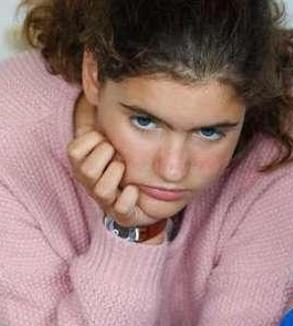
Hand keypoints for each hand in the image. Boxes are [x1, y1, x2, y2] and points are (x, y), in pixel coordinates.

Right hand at [67, 96, 158, 228]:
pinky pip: (120, 209)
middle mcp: (91, 181)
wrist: (144, 192)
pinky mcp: (121, 214)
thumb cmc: (126, 157)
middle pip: (84, 169)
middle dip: (105, 157)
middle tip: (118, 153)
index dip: (92, 142)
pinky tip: (134, 189)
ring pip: (99, 189)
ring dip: (115, 174)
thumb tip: (97, 72)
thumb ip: (103, 108)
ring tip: (125, 169)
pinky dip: (127, 197)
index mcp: (85, 162)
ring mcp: (104, 199)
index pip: (74, 150)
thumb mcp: (114, 131)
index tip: (106, 138)